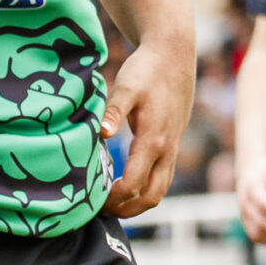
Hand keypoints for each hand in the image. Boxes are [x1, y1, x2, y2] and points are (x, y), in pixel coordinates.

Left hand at [100, 36, 193, 218]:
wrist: (174, 54)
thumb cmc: (147, 69)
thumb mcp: (126, 86)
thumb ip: (113, 112)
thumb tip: (102, 135)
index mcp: (154, 139)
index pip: (134, 183)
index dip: (113, 198)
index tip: (91, 200)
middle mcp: (167, 149)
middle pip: (152, 196)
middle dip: (127, 209)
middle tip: (99, 210)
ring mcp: (173, 147)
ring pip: (160, 190)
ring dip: (138, 202)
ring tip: (112, 203)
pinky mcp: (173, 142)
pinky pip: (163, 177)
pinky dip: (146, 188)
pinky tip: (127, 182)